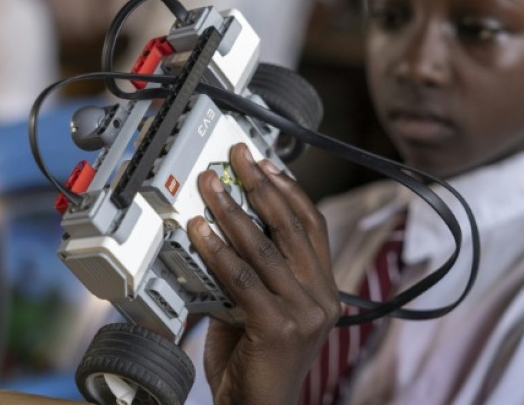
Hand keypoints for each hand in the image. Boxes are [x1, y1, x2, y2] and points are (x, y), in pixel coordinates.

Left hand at [187, 143, 339, 404]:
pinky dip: (217, 249)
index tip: (265, 164)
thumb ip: (253, 275)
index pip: (313, 226)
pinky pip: (241, 278)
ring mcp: (304, 314)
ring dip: (233, 210)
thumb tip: (225, 231)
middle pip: (292, 226)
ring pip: (264, 247)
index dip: (289, 190)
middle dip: (261, 185)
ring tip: (210, 186)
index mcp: (324, 290)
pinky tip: (199, 230)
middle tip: (237, 157)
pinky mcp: (278, 328)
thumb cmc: (256, 364)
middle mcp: (321, 298)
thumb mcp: (261, 310)